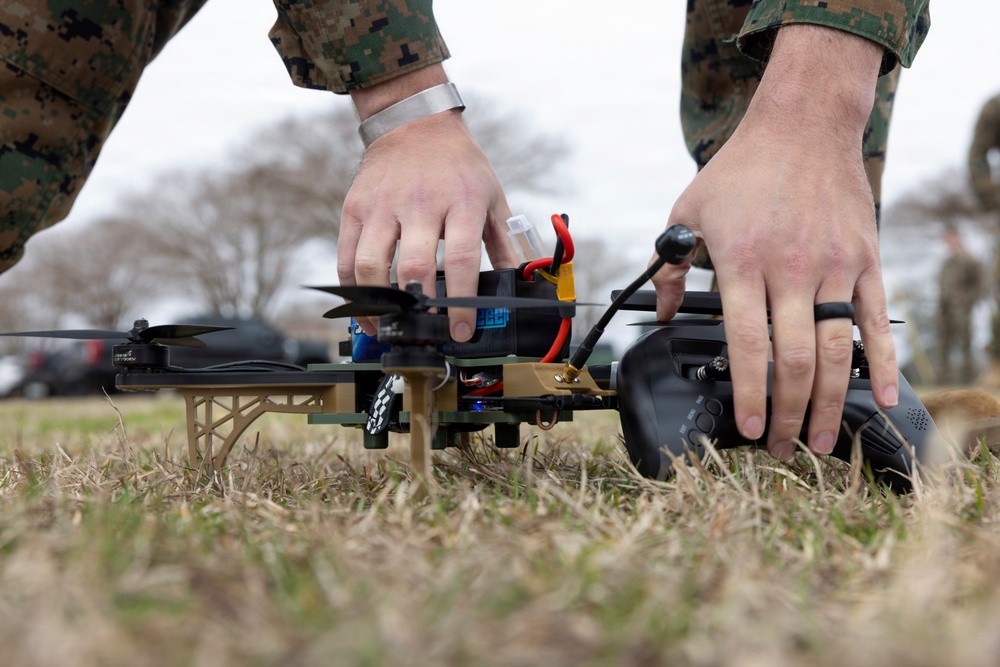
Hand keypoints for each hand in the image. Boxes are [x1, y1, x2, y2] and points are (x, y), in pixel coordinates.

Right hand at [342, 67, 519, 340]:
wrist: (414, 123)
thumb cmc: (458, 166)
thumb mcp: (492, 198)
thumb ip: (504, 244)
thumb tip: (521, 283)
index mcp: (461, 202)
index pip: (461, 260)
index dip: (461, 302)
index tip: (462, 330)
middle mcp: (420, 204)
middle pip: (414, 266)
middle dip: (420, 307)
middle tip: (427, 331)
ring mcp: (383, 206)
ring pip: (372, 265)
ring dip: (379, 304)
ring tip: (391, 328)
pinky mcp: (355, 208)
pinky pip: (347, 256)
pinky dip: (352, 288)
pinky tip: (365, 309)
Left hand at [650, 25, 898, 459]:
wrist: (803, 124)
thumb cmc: (741, 170)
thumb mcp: (686, 212)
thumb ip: (669, 267)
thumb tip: (658, 312)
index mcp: (743, 263)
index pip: (748, 345)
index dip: (749, 394)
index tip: (746, 428)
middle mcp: (791, 269)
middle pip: (794, 359)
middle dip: (786, 412)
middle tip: (780, 447)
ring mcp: (835, 266)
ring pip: (837, 350)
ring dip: (828, 402)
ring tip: (818, 438)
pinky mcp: (866, 260)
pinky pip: (877, 321)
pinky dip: (882, 363)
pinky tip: (879, 397)